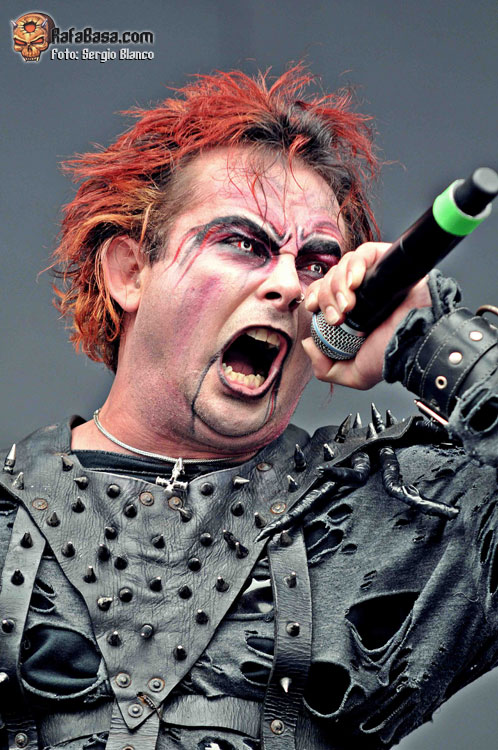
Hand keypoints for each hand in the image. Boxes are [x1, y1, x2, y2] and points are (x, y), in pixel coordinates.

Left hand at [301, 242, 431, 389]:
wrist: (416, 343)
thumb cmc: (392, 356)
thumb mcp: (353, 374)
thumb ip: (325, 368)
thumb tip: (308, 344)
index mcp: (350, 312)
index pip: (322, 293)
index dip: (314, 297)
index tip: (314, 309)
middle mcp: (361, 292)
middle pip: (329, 278)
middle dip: (326, 297)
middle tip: (337, 317)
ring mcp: (374, 276)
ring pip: (342, 265)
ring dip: (338, 285)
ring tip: (349, 305)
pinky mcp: (387, 262)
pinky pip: (363, 252)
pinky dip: (354, 265)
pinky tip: (356, 282)